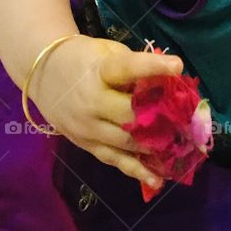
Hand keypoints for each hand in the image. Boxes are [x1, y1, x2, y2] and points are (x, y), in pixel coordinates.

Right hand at [32, 36, 181, 187]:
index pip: (126, 68)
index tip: (177, 66)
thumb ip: (135, 68)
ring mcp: (87, 127)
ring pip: (126, 141)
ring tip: (182, 149)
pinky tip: (158, 179)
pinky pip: (115, 160)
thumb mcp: (107, 52)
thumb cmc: (84, 60)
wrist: (42, 74)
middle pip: (130, 115)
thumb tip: (170, 85)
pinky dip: (137, 171)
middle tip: (187, 122)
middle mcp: (90, 101)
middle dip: (162, 119)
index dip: (152, 67)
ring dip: (156, 146)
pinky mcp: (86, 145)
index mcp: (98, 71)